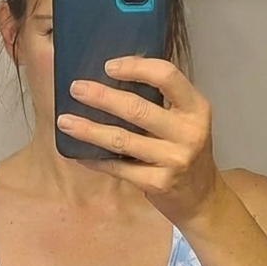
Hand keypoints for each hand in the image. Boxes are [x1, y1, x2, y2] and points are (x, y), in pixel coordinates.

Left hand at [58, 56, 220, 227]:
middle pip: (137, 108)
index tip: (108, 67)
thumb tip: (111, 78)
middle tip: (76, 89)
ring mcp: (174, 159)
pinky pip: (119, 168)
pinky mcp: (159, 183)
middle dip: (101, 97)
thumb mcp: (184, 120)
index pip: (166, 76)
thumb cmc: (184, 151)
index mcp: (196, 108)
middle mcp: (189, 132)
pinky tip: (79, 153)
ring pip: (122, 139)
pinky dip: (96, 160)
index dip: (135, 67)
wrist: (201, 198)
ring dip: (89, 129)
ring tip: (65, 121)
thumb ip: (160, 101)